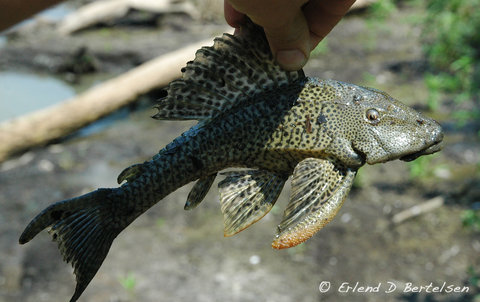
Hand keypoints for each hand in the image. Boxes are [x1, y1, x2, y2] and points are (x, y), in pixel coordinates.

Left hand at [224, 0, 355, 70]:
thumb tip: (292, 62)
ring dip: (260, 14)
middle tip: (258, 50)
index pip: (330, 14)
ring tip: (241, 34)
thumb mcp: (277, 7)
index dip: (305, 40)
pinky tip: (234, 10)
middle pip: (304, 6)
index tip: (281, 59)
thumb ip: (286, 34)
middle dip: (277, 28)